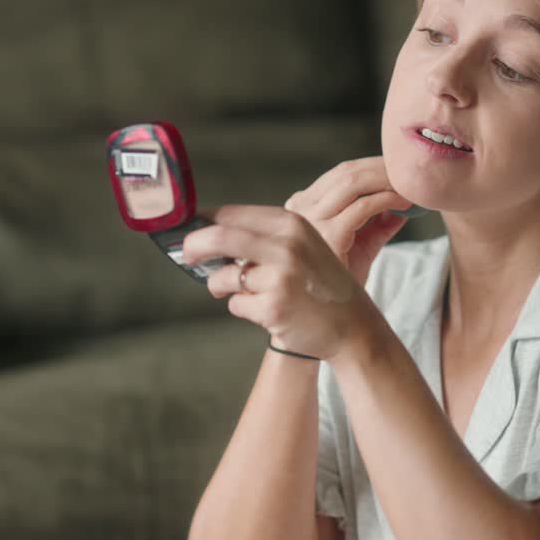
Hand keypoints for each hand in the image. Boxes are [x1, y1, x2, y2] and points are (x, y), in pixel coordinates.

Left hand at [181, 205, 382, 360]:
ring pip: (223, 277)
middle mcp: (286, 246)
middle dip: (194, 247)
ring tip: (245, 292)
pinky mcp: (273, 308)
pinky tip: (267, 310)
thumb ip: (263, 236)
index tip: (191, 230)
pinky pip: (236, 304)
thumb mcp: (302, 245)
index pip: (232, 214)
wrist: (352, 325)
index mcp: (291, 224)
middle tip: (188, 256)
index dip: (204, 221)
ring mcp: (280, 277)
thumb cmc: (319, 283)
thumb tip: (207, 230)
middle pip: (218, 237)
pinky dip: (243, 308)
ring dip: (222, 286)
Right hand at [283, 157, 411, 284]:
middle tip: (411, 173)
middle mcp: (299, 209)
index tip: (401, 171)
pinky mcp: (326, 236)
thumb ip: (378, 221)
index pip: (340, 174)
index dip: (374, 168)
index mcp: (301, 207)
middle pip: (346, 173)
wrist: (332, 317)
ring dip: (387, 180)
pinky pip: (362, 207)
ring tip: (410, 185)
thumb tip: (402, 200)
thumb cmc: (343, 283)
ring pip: (353, 183)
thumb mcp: (362, 245)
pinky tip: (404, 203)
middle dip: (383, 169)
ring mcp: (310, 221)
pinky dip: (387, 199)